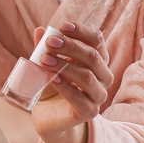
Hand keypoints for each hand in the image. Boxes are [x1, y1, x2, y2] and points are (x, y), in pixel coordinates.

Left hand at [28, 20, 111, 138]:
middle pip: (93, 57)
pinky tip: (52, 78)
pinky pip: (79, 98)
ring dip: (65, 65)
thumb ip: (44, 49)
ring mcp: (98, 96)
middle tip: (50, 42)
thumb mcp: (46, 64)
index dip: (82, 31)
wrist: (48, 116)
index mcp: (97, 61)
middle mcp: (103, 77)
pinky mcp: (89, 112)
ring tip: (44, 59)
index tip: (62, 26)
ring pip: (87, 76)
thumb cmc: (51, 85)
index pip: (96, 41)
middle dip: (71, 46)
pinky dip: (65, 87)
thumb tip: (40, 30)